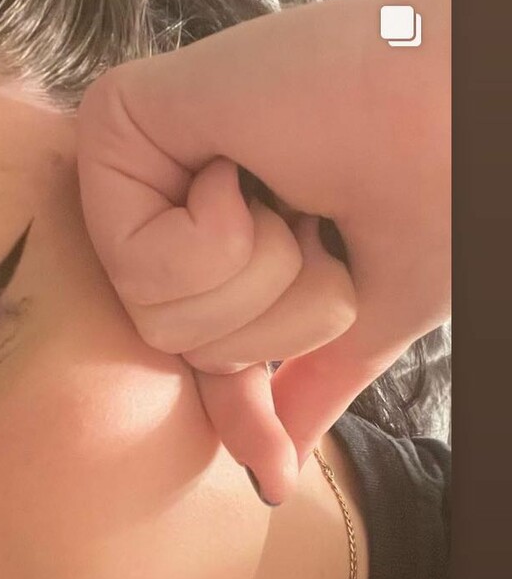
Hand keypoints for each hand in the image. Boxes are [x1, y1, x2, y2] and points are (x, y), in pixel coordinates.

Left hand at [76, 0, 450, 502]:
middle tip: (318, 233)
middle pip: (172, 341)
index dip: (241, 414)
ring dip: (256, 276)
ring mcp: (139, 156)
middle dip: (270, 317)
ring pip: (153, 313)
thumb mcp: (369, 305)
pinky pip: (137, 261)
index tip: (274, 476)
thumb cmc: (438, 179)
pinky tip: (246, 170)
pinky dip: (216, 239)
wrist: (462, 102)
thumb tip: (274, 470)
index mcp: (230, 222)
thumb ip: (308, 375)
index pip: (204, 350)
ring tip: (293, 197)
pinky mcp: (116, 121)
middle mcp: (172, 188)